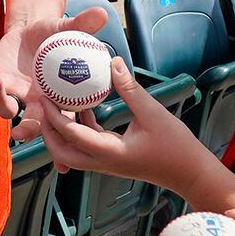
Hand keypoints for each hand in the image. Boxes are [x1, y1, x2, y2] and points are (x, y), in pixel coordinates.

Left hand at [0, 4, 106, 123]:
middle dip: (27, 132)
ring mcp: (13, 95)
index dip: (63, 131)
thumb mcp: (65, 29)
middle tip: (21, 134)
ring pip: (4, 109)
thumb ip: (82, 25)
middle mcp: (35, 102)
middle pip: (31, 126)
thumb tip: (103, 13)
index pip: (63, 121)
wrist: (29, 32)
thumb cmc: (52, 36)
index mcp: (57, 97)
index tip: (60, 130)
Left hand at [25, 57, 200, 184]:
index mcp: (109, 152)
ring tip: (59, 102)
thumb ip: (130, 89)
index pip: (71, 135)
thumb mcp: (152, 113)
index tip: (46, 94)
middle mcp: (103, 161)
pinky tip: (86, 106)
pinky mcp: (114, 158)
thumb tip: (113, 62)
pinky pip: (89, 144)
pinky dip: (81, 128)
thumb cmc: (176, 147)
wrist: (190, 173)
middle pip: (62, 153)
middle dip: (48, 131)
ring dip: (63, 130)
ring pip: (73, 151)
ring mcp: (107, 162)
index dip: (55, 115)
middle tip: (45, 104)